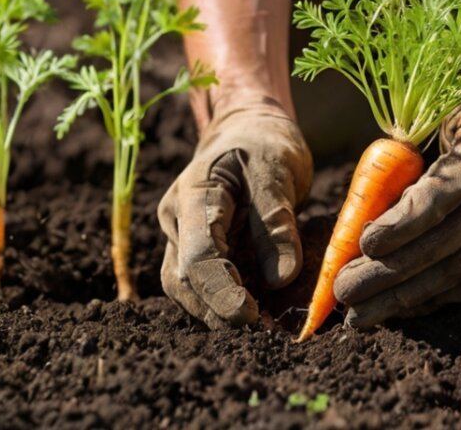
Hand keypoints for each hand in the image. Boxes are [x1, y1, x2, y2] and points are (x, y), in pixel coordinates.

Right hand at [158, 89, 312, 328]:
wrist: (246, 129)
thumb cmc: (262, 143)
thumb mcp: (277, 169)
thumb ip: (277, 221)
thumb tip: (282, 277)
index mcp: (192, 194)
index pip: (197, 254)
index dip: (220, 291)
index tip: (251, 316)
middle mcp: (178, 221)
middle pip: (183, 280)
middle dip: (218, 311)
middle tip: (264, 331)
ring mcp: (182, 237)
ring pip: (188, 289)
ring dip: (220, 314)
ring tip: (265, 328)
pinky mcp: (198, 250)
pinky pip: (204, 285)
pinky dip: (228, 304)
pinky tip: (261, 315)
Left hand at [334, 61, 460, 326]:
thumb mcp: (452, 116)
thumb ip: (418, 167)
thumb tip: (373, 215)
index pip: (434, 204)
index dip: (395, 230)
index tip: (359, 247)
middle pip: (441, 248)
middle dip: (387, 277)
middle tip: (344, 294)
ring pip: (459, 271)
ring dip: (407, 297)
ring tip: (365, 314)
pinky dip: (442, 293)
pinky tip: (408, 306)